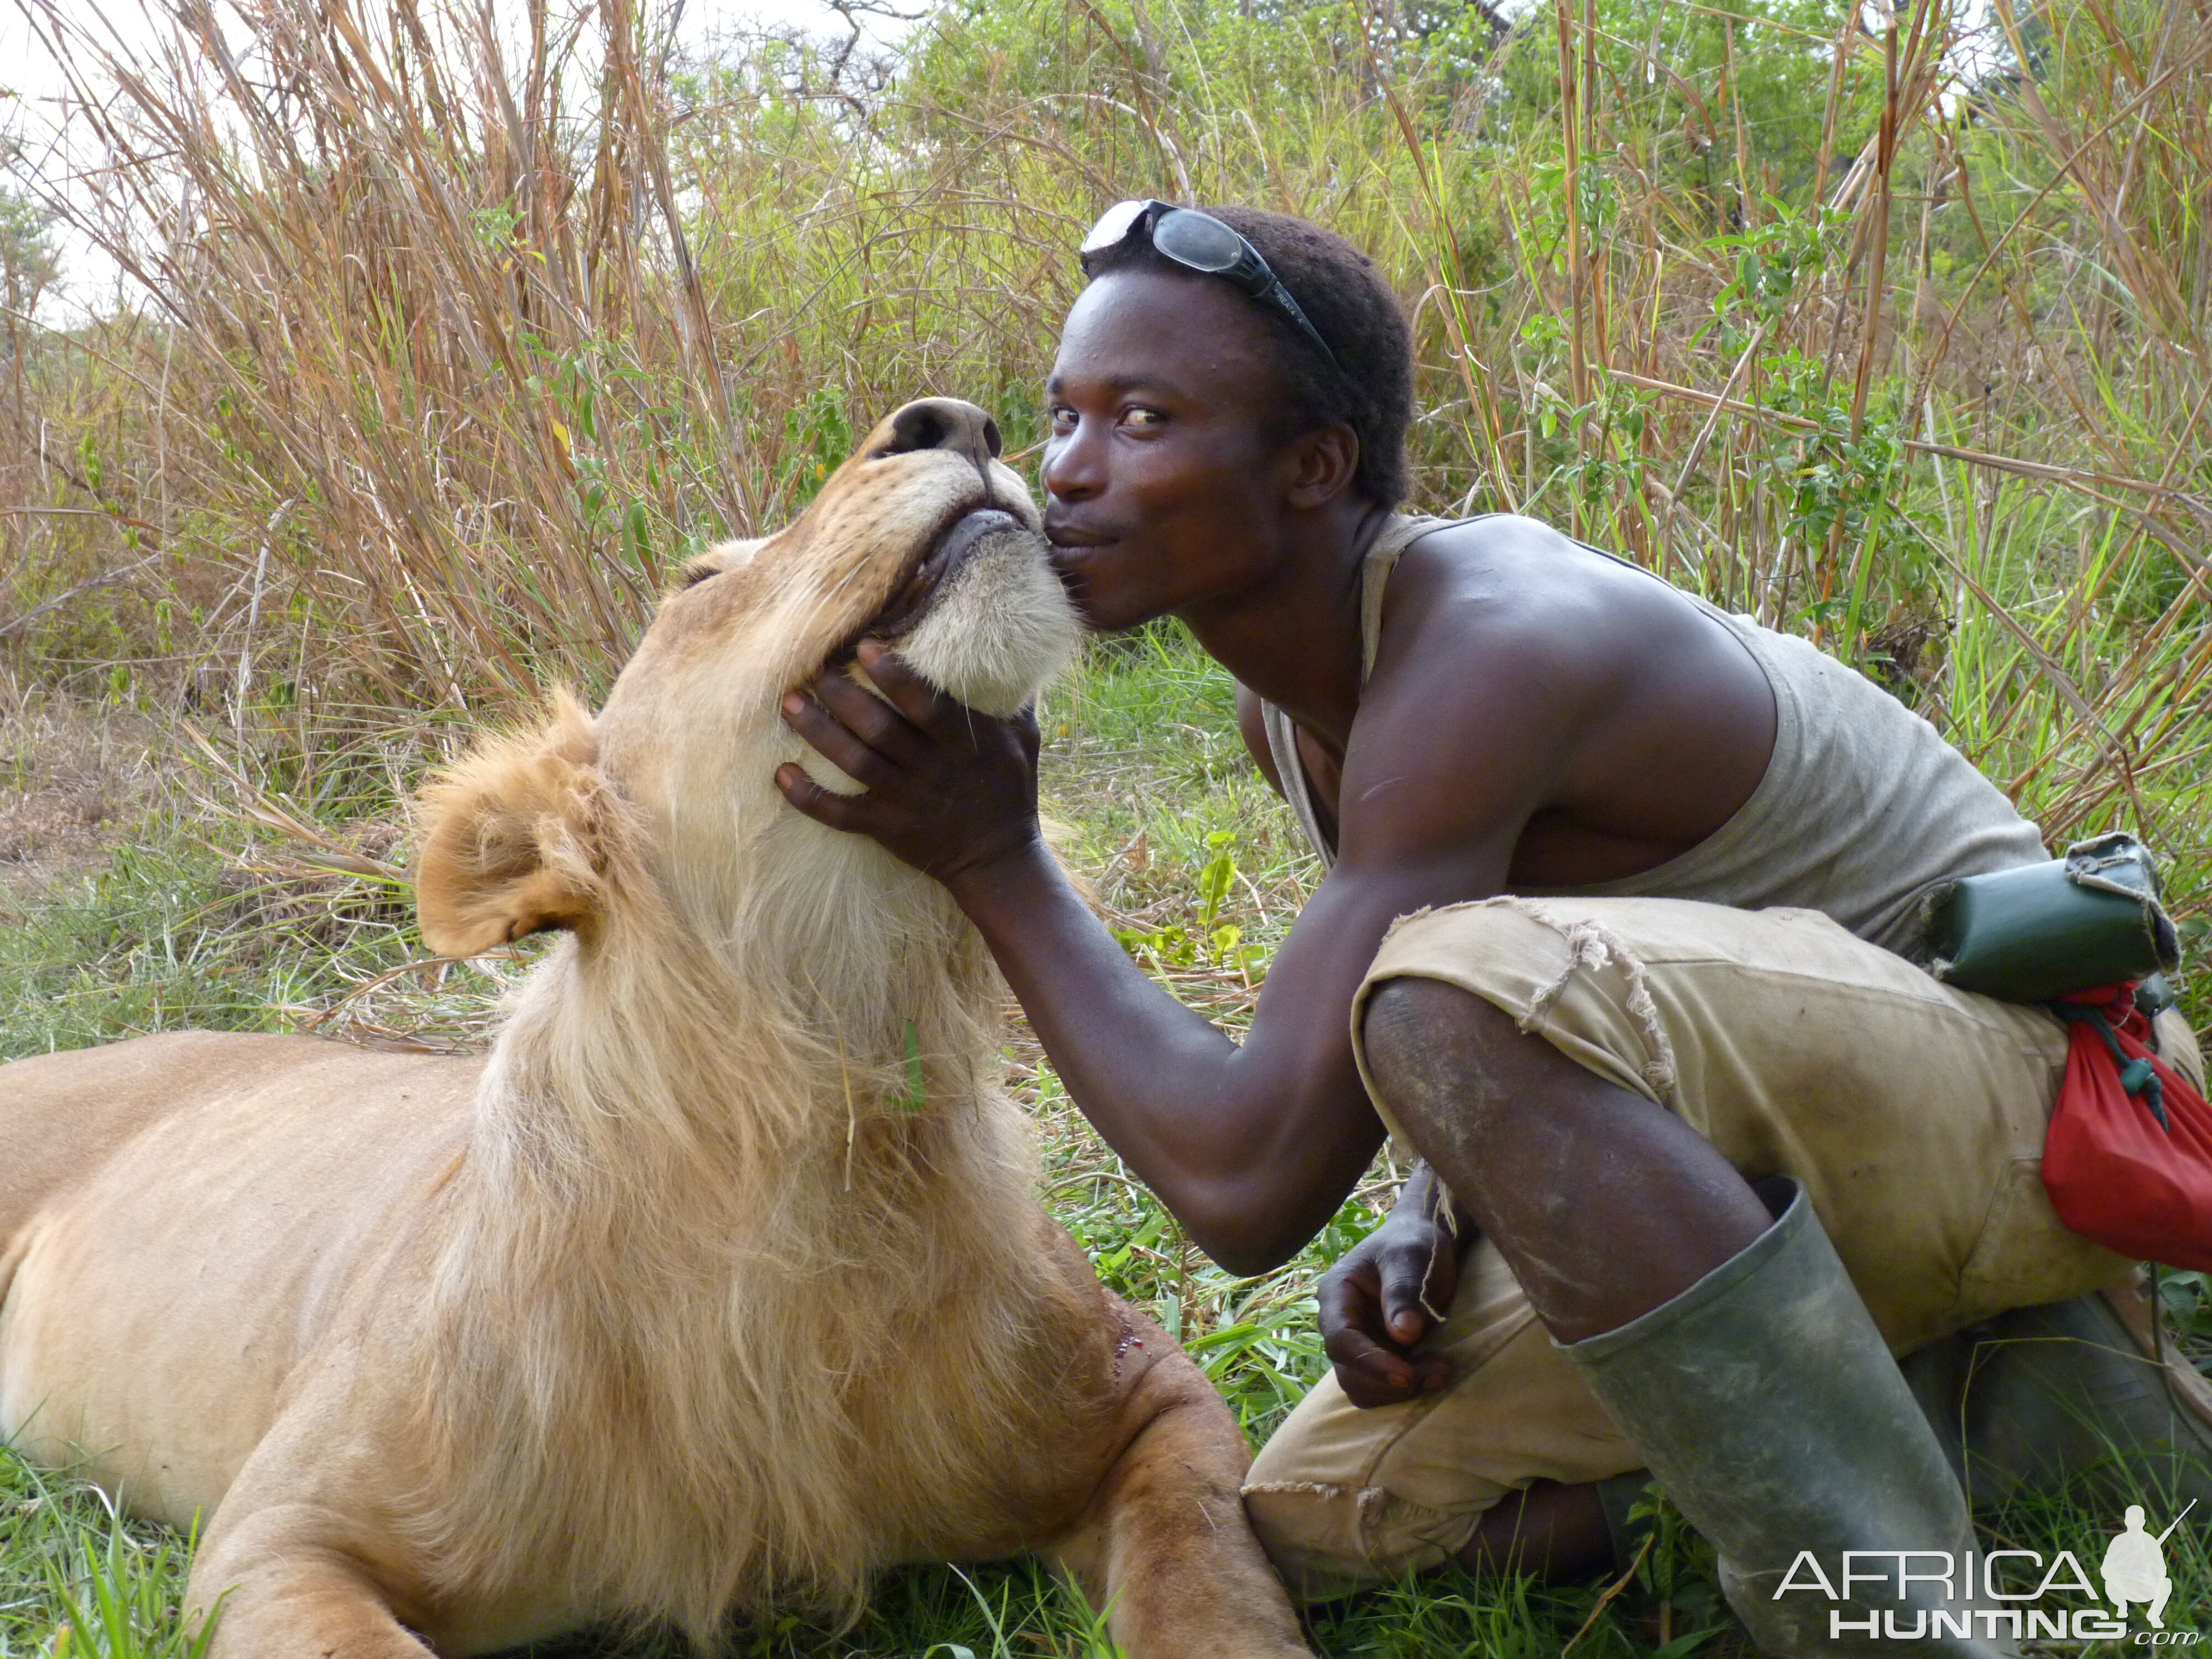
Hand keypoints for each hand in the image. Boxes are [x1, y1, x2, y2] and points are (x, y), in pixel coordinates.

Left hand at [775, 639, 1044, 887]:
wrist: (998, 859)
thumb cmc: (1012, 788)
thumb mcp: (1025, 739)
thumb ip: (1015, 697)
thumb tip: (1012, 647)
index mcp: (966, 743)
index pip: (926, 705)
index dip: (895, 676)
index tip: (865, 646)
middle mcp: (933, 770)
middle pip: (880, 729)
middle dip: (843, 697)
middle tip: (813, 670)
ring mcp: (906, 801)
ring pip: (856, 763)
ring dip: (819, 733)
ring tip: (790, 704)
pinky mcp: (886, 828)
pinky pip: (841, 815)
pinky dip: (809, 798)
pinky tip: (782, 775)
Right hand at [1318, 1175, 1465, 1407]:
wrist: (1425, 1244)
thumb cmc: (1414, 1242)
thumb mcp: (1410, 1256)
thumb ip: (1404, 1291)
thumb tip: (1404, 1335)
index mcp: (1337, 1294)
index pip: (1341, 1338)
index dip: (1370, 1362)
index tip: (1407, 1375)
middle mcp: (1340, 1323)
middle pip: (1348, 1372)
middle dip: (1390, 1382)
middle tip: (1439, 1372)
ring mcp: (1359, 1343)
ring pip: (1364, 1387)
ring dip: (1400, 1392)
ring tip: (1441, 1371)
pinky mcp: (1380, 1356)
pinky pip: (1384, 1387)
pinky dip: (1409, 1389)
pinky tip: (1437, 1370)